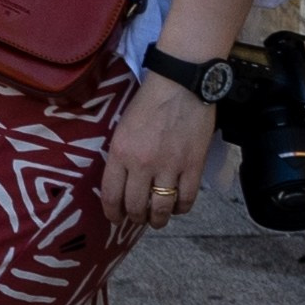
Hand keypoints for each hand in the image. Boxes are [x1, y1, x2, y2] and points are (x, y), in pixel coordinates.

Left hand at [102, 75, 218, 229]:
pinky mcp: (193, 166)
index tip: (115, 219)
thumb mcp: (122, 129)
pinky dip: (182, 208)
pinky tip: (178, 206)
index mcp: (120, 152)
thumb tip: (122, 182)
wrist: (180, 85)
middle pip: (136, 206)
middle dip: (135, 218)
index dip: (113, 213)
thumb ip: (121, 156)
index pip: (111, 195)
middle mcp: (142, 164)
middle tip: (138, 218)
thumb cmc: (148, 103)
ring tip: (157, 219)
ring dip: (158, 219)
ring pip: (161, 208)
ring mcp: (170, 166)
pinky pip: (187, 199)